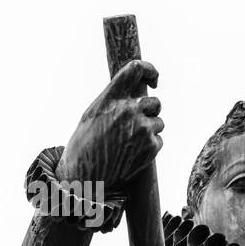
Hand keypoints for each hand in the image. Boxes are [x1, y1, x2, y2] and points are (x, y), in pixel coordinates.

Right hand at [57, 60, 162, 191]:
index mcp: (110, 98)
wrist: (86, 176)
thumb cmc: (85, 146)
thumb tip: (133, 93)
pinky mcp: (151, 146)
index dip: (150, 70)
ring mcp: (142, 128)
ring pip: (159, 122)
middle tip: (138, 124)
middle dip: (151, 112)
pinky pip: (159, 140)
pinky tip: (133, 154)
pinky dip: (150, 146)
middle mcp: (128, 109)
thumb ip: (113, 100)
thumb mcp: (92, 114)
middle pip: (155, 102)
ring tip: (130, 142)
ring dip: (150, 130)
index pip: (136, 69)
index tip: (154, 80)